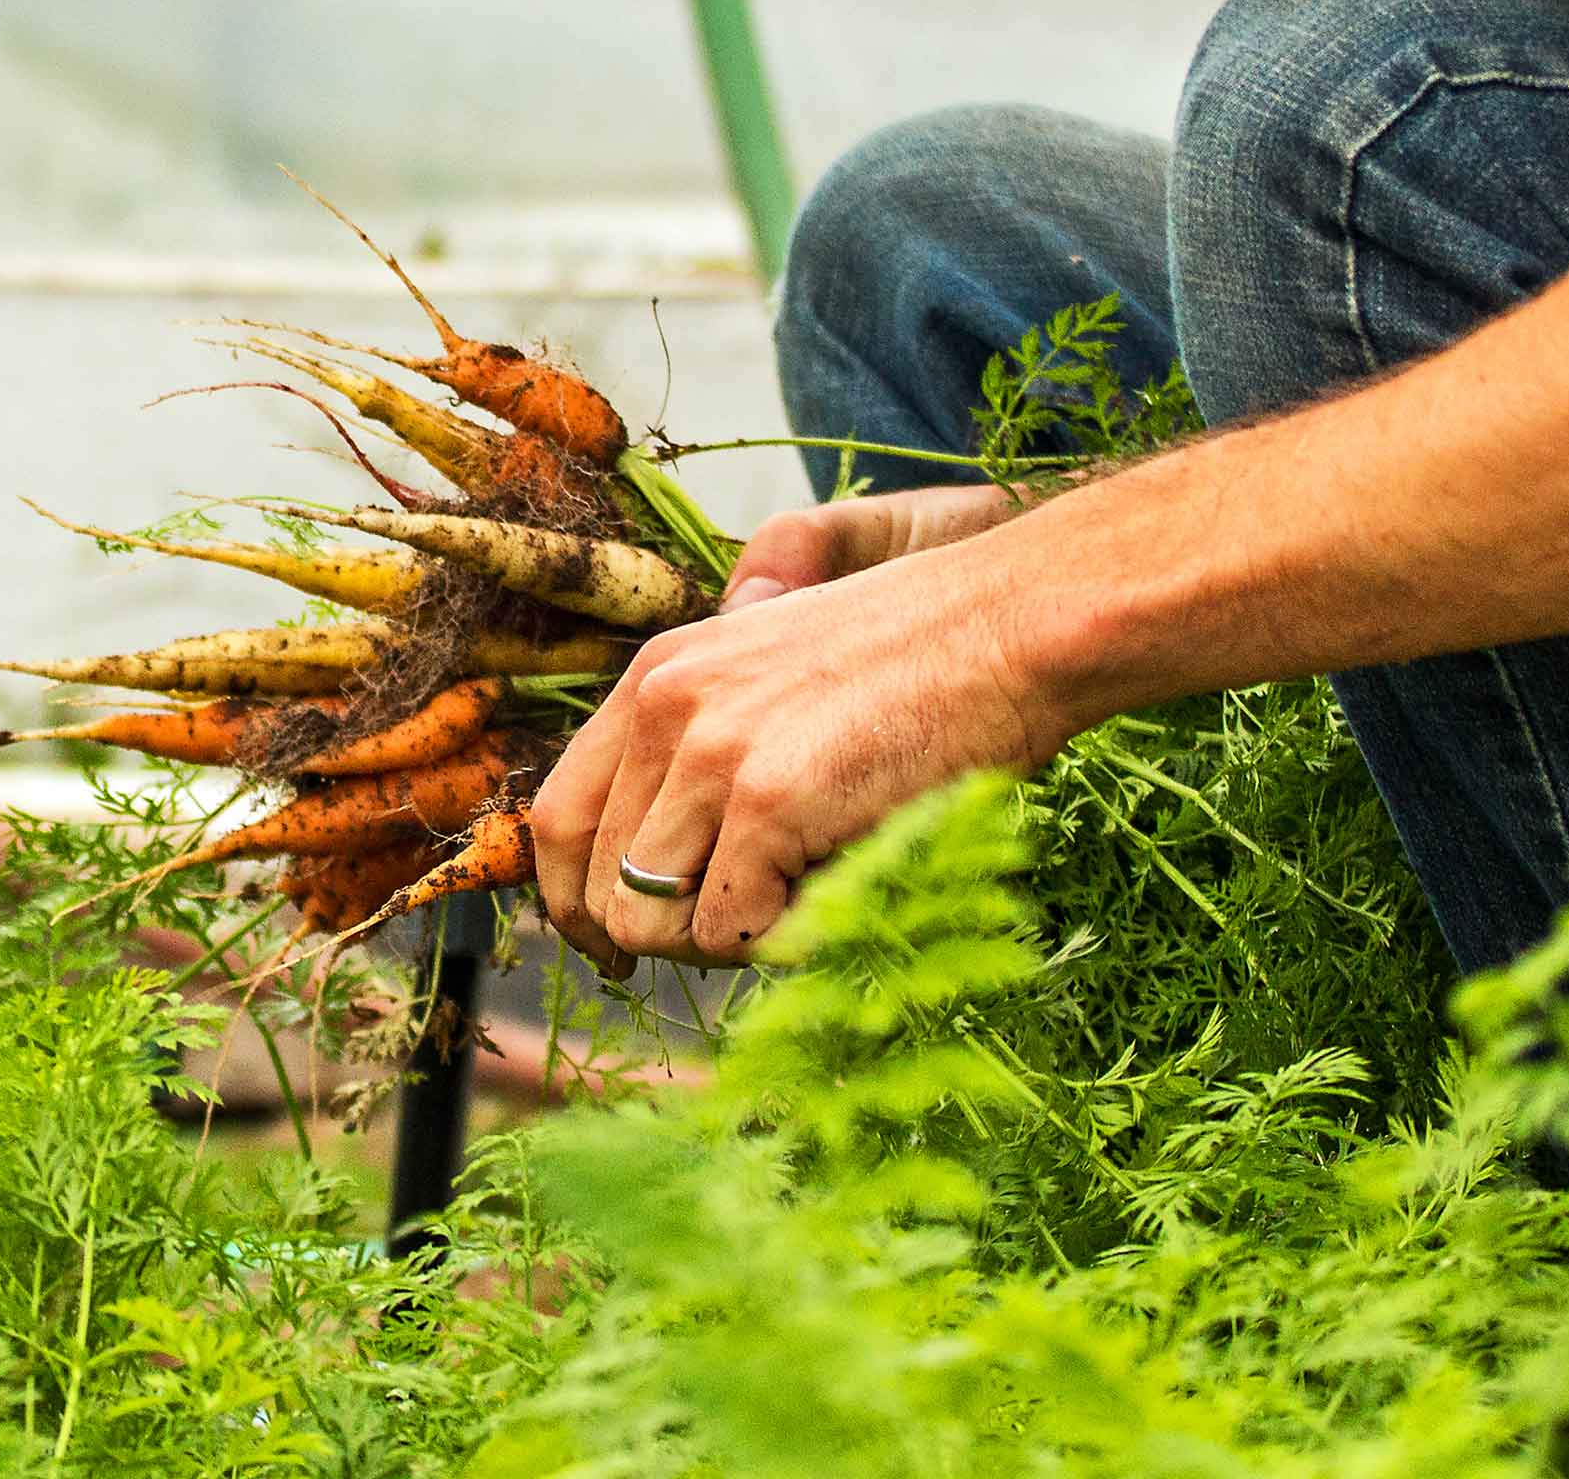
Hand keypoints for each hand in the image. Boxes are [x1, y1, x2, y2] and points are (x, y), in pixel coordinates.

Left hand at [528, 497, 1049, 974]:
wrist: (1013, 625)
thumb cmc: (922, 660)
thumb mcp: (778, 677)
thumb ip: (706, 746)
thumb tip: (656, 871)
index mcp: (660, 671)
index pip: (556, 816)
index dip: (578, 899)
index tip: (620, 943)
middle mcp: (666, 704)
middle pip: (593, 885)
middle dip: (660, 934)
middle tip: (740, 930)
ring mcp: (713, 750)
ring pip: (648, 922)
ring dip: (720, 938)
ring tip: (799, 894)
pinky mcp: (770, 798)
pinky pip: (731, 932)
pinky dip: (781, 940)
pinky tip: (839, 882)